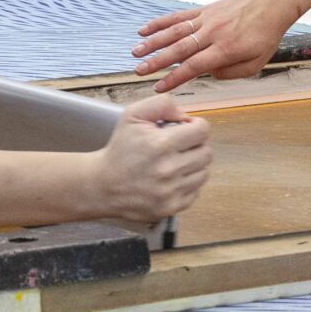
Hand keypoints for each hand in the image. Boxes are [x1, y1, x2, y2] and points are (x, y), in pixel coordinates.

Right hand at [88, 95, 212, 219]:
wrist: (103, 185)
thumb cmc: (120, 148)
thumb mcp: (132, 115)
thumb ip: (161, 104)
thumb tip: (185, 116)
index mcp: (161, 144)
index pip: (203, 131)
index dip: (196, 126)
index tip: (186, 128)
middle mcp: (169, 169)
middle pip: (207, 153)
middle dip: (195, 146)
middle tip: (178, 147)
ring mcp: (170, 191)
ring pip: (204, 173)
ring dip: (193, 166)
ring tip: (174, 163)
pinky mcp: (171, 207)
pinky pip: (196, 192)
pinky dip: (187, 184)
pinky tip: (171, 179)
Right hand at [131, 0, 304, 90]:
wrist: (271, 3)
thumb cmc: (266, 35)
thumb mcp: (256, 63)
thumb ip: (231, 73)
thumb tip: (209, 74)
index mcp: (226, 49)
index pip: (194, 66)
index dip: (175, 78)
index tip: (159, 87)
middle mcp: (213, 33)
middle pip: (180, 49)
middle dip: (157, 61)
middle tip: (139, 70)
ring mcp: (206, 20)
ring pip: (174, 31)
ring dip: (153, 42)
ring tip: (136, 51)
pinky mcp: (204, 10)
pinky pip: (179, 17)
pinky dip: (161, 23)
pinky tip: (145, 29)